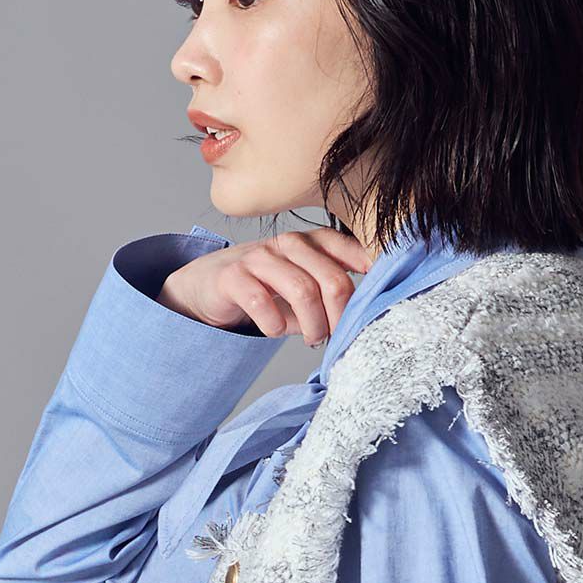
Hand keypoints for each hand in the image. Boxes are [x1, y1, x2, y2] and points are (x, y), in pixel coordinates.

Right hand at [158, 226, 373, 346]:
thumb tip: (367, 316)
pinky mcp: (233, 276)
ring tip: (312, 339)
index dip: (368, 278)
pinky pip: (262, 303)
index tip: (374, 303)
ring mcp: (260, 257)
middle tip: (336, 336)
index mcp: (311, 243)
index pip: (349, 252)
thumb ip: (332, 295)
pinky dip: (274, 325)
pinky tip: (274, 331)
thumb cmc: (266, 289)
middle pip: (332, 280)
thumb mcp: (304, 289)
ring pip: (302, 291)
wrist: (209, 286)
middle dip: (339, 317)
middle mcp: (288, 244)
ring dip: (313, 325)